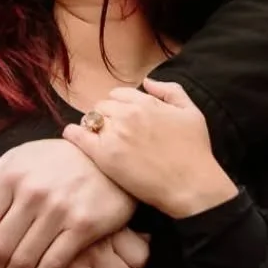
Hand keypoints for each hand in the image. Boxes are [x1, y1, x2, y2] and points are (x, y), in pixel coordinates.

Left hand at [62, 78, 236, 218]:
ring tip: (100, 140)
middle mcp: (127, 114)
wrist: (191, 186)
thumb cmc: (195, 152)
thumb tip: (148, 82)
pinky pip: (78, 136)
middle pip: (103, 106)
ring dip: (93, 126)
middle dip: (106, 116)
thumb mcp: (191, 112)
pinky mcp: (104, 156)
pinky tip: (72, 136)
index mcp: (145, 102)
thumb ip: (170, 91)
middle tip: (113, 133)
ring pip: (91, 119)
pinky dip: (73, 134)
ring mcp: (114, 134)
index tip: (122, 119)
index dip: (119, 105)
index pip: (118, 94)